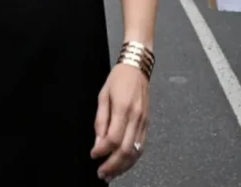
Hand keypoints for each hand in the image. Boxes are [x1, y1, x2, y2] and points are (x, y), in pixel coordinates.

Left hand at [91, 63, 148, 181]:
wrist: (138, 67)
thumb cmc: (118, 79)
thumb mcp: (103, 96)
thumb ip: (100, 120)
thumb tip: (98, 142)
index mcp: (124, 109)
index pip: (114, 138)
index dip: (102, 150)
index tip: (93, 155)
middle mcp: (136, 117)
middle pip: (126, 149)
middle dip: (113, 165)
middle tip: (101, 174)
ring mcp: (144, 121)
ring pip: (136, 151)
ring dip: (124, 166)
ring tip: (112, 174)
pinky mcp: (147, 123)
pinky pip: (141, 145)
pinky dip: (133, 158)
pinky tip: (124, 163)